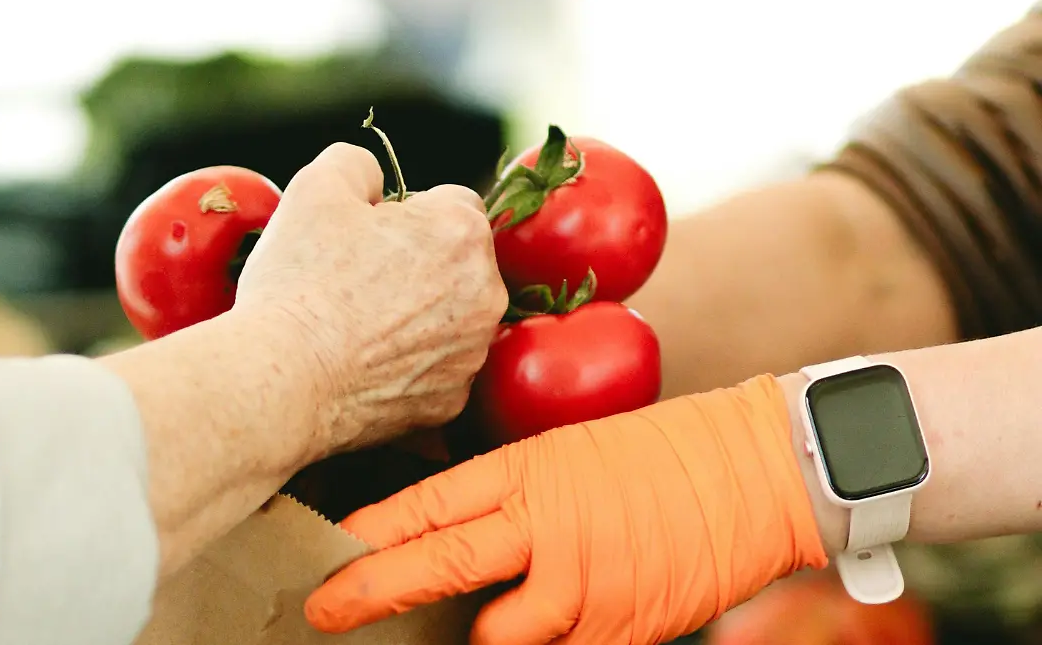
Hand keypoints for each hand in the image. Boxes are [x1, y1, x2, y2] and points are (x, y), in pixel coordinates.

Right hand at [231, 142, 507, 457]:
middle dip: (419, 264)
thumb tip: (374, 180)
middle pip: (458, 263)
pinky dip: (408, 367)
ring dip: (418, 316)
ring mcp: (472, 353)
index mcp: (462, 232)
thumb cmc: (301, 281)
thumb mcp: (316, 187)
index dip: (406, 215)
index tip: (368, 237)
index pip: (452, 203)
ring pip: (450, 319)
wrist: (284, 381)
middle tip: (356, 280)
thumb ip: (358, 163)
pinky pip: (435, 370)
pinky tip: (363, 365)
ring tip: (356, 325)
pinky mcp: (452, 402)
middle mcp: (486, 294)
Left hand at [303, 375, 828, 643]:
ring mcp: (582, 585)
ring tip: (489, 621)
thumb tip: (460, 537)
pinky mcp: (618, 630)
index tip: (331, 554)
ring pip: (494, 635)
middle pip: (437, 566)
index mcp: (529, 471)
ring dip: (480, 636)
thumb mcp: (575, 454)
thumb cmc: (664, 456)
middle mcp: (545, 527)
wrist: (755, 472)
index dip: (371, 534)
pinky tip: (557, 626)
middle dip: (372, 593)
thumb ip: (516, 499)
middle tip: (326, 611)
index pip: (428, 504)